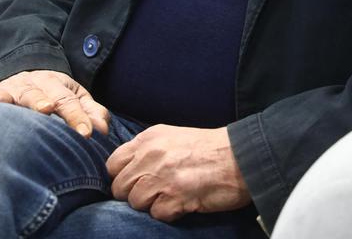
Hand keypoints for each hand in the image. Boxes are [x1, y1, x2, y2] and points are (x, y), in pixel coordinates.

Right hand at [0, 69, 109, 137]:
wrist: (20, 77)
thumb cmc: (51, 95)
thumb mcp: (73, 98)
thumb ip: (90, 112)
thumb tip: (103, 129)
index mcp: (55, 83)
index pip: (68, 101)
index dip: (77, 117)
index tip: (87, 134)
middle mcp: (32, 84)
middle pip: (44, 96)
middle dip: (51, 106)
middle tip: (55, 113)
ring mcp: (11, 89)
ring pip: (17, 96)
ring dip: (25, 103)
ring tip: (34, 110)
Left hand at [106, 124, 250, 221]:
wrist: (239, 157)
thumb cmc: (208, 148)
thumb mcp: (173, 137)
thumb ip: (148, 150)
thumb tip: (128, 170)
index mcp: (149, 139)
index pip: (113, 164)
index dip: (121, 176)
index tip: (134, 181)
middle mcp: (151, 155)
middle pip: (119, 187)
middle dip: (133, 194)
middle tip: (153, 193)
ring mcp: (162, 177)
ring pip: (135, 202)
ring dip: (151, 204)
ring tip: (171, 196)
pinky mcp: (174, 197)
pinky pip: (156, 214)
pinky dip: (168, 213)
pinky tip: (182, 202)